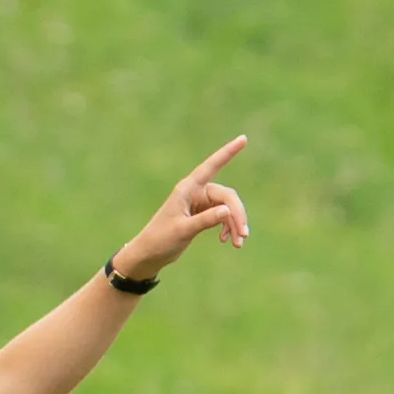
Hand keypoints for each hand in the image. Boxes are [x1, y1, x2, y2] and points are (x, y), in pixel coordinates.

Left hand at [110, 132, 252, 283]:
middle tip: (243, 235)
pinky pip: (223, 216)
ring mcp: (200, 203)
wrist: (150, 254)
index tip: (243, 139)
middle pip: (227, 196)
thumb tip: (228, 211)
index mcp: (187, 188)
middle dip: (237, 215)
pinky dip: (228, 228)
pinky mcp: (203, 215)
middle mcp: (196, 192)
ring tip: (238, 244)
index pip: (211, 166)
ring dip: (235, 224)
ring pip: (228, 208)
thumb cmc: (160, 239)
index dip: (228, 152)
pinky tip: (226, 241)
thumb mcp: (183, 230)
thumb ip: (205, 220)